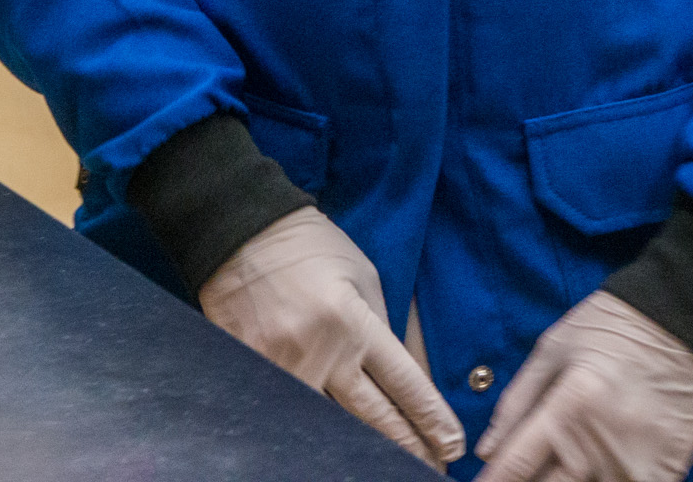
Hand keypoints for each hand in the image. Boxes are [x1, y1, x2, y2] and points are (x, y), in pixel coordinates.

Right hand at [199, 207, 465, 467]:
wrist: (240, 233)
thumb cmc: (311, 249)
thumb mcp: (363, 277)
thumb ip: (380, 328)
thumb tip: (398, 378)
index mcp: (356, 324)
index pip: (404, 384)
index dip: (430, 420)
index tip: (451, 444)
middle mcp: (321, 353)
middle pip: (372, 418)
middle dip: (406, 447)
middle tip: (431, 469)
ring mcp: (282, 369)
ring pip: (330, 426)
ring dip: (362, 449)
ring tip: (388, 466)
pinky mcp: (251, 373)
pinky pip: (288, 414)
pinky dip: (313, 433)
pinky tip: (333, 448)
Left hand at [473, 291, 692, 481]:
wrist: (688, 316)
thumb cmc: (615, 325)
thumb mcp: (555, 347)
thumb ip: (517, 401)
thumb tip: (487, 451)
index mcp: (570, 407)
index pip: (514, 468)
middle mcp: (601, 444)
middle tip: (527, 472)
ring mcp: (636, 464)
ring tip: (561, 467)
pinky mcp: (666, 471)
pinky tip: (598, 471)